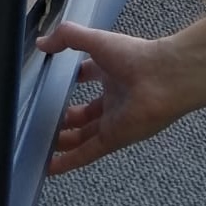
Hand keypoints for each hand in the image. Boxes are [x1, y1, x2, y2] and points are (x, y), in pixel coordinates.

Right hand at [35, 22, 181, 176]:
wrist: (165, 79)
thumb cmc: (135, 56)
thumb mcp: (96, 40)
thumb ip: (67, 37)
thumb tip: (41, 43)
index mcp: (110, 71)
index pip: (86, 77)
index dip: (71, 80)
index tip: (52, 85)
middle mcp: (112, 98)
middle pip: (85, 113)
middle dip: (66, 119)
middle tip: (44, 122)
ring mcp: (113, 121)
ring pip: (83, 136)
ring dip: (64, 142)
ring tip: (41, 146)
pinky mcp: (113, 139)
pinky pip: (87, 153)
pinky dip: (69, 161)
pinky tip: (51, 167)